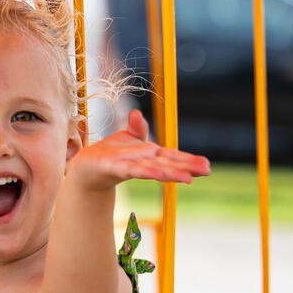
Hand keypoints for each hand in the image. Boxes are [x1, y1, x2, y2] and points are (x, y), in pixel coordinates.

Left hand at [67, 110, 209, 191]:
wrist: (85, 167)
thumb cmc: (109, 154)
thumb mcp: (125, 139)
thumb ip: (136, 130)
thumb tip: (137, 115)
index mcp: (149, 155)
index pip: (172, 157)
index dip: (188, 160)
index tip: (206, 165)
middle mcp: (143, 162)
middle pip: (167, 164)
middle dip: (186, 167)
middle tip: (206, 171)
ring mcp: (131, 166)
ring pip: (154, 169)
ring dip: (171, 173)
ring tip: (187, 177)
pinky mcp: (116, 168)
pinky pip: (133, 169)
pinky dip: (146, 172)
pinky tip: (158, 175)